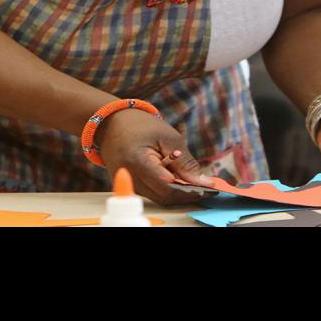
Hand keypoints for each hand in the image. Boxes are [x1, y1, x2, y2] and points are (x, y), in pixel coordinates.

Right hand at [94, 108, 209, 206]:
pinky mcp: (128, 184)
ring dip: (176, 193)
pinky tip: (175, 179)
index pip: (167, 188)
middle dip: (185, 195)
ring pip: (157, 197)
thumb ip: (186, 163)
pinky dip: (165, 189)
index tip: (207, 190)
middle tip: (203, 188)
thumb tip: (204, 183)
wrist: (112, 123)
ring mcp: (126, 183)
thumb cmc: (142, 126)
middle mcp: (129, 177)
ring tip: (190, 180)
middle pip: (163, 197)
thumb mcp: (169, 138)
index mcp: (138, 162)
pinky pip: (150, 193)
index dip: (189, 192)